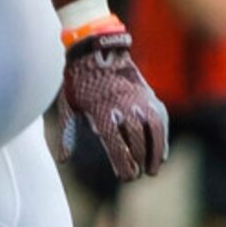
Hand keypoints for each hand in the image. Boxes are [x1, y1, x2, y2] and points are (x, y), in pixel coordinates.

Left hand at [56, 27, 167, 179]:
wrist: (96, 50)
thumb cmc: (78, 80)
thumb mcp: (68, 105)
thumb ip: (67, 133)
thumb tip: (63, 160)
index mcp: (102, 111)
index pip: (116, 144)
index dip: (124, 163)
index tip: (126, 176)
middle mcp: (124, 106)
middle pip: (136, 140)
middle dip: (138, 161)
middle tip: (135, 174)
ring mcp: (139, 100)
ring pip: (153, 131)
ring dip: (156, 153)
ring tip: (152, 170)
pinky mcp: (148, 95)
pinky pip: (161, 120)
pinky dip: (162, 138)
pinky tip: (161, 153)